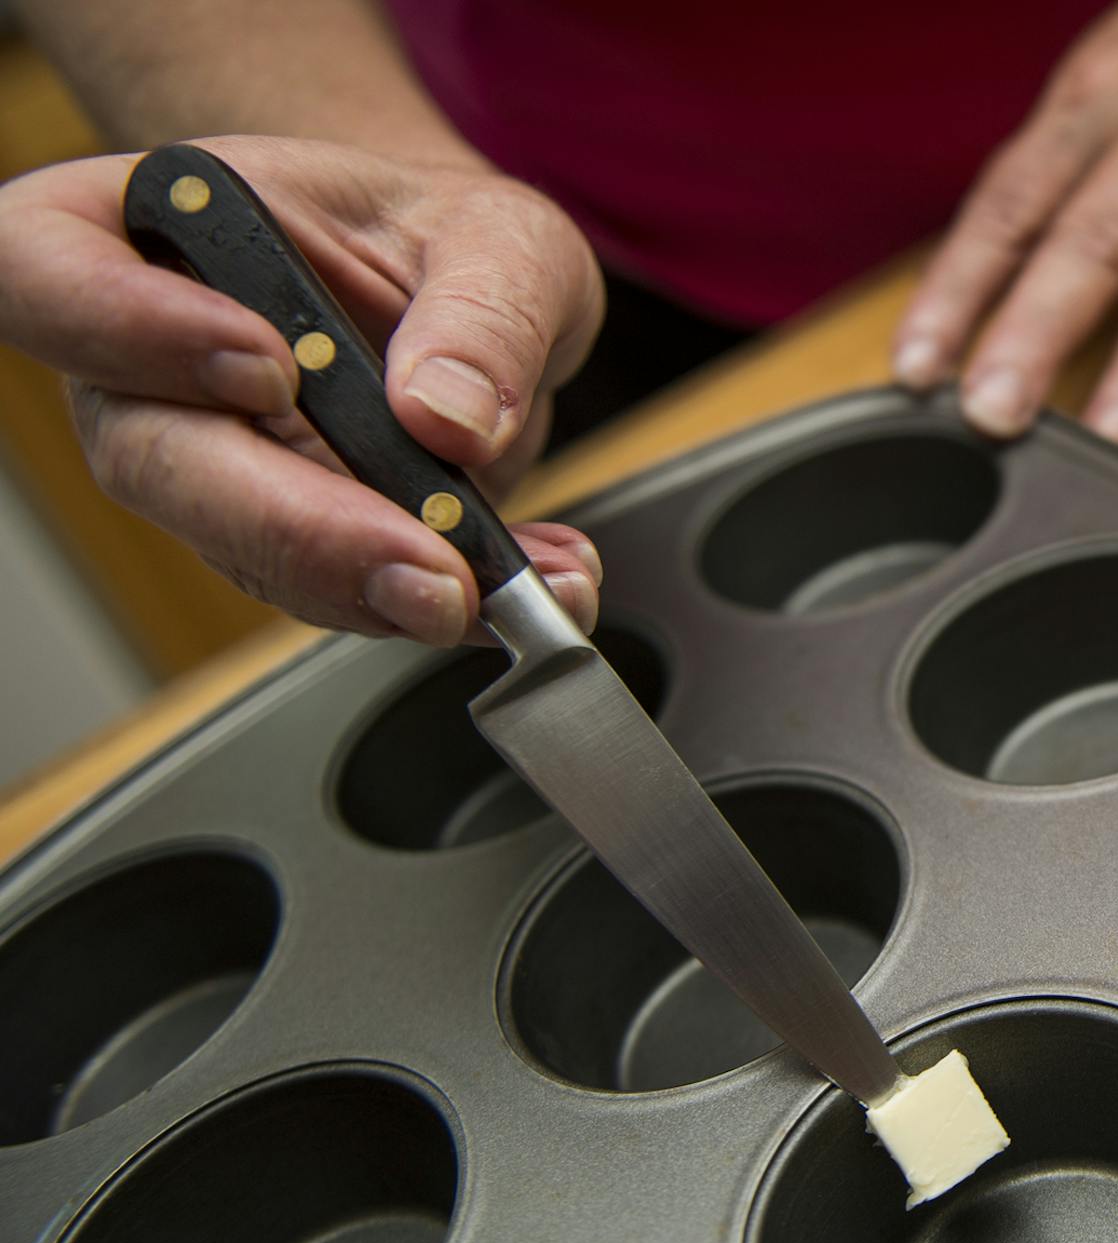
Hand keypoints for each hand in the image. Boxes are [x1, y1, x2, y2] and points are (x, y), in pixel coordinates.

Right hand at [0, 135, 605, 644]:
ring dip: (378, 587)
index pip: (50, 266)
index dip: (129, 327)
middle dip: (297, 528)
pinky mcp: (286, 542)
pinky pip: (337, 591)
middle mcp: (150, 361)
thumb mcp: (505, 238)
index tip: (270, 369)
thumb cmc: (451, 242)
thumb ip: (486, 308)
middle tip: (427, 569)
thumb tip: (449, 419)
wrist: (477, 302)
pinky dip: (442, 598)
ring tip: (500, 586)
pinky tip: (525, 584)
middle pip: (155, 459)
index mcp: (154, 226)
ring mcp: (211, 465)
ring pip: (245, 552)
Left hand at [891, 0, 1117, 447]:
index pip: (1009, 207)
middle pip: (1093, 246)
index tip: (917, 365)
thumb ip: (1047, 176)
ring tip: (1112, 439)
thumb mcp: (1097, 79)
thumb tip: (977, 283)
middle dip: (1037, 336)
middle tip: (993, 414)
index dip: (957, 289)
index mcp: (1094, 106)